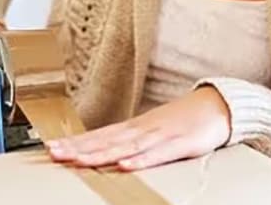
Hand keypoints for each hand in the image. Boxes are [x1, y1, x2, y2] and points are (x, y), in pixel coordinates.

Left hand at [45, 86, 231, 170]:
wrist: (218, 104)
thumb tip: (105, 151)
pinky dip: (142, 160)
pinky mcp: (182, 143)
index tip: (52, 147)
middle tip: (55, 153)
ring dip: (102, 154)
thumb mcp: (153, 129)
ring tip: (80, 160)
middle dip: (79, 148)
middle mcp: (143, 129)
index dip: (75, 142)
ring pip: (127, 147)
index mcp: (135, 127)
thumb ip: (130, 141)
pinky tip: (126, 165)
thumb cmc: (184, 119)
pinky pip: (159, 154)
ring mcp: (161, 135)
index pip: (99, 135)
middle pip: (106, 140)